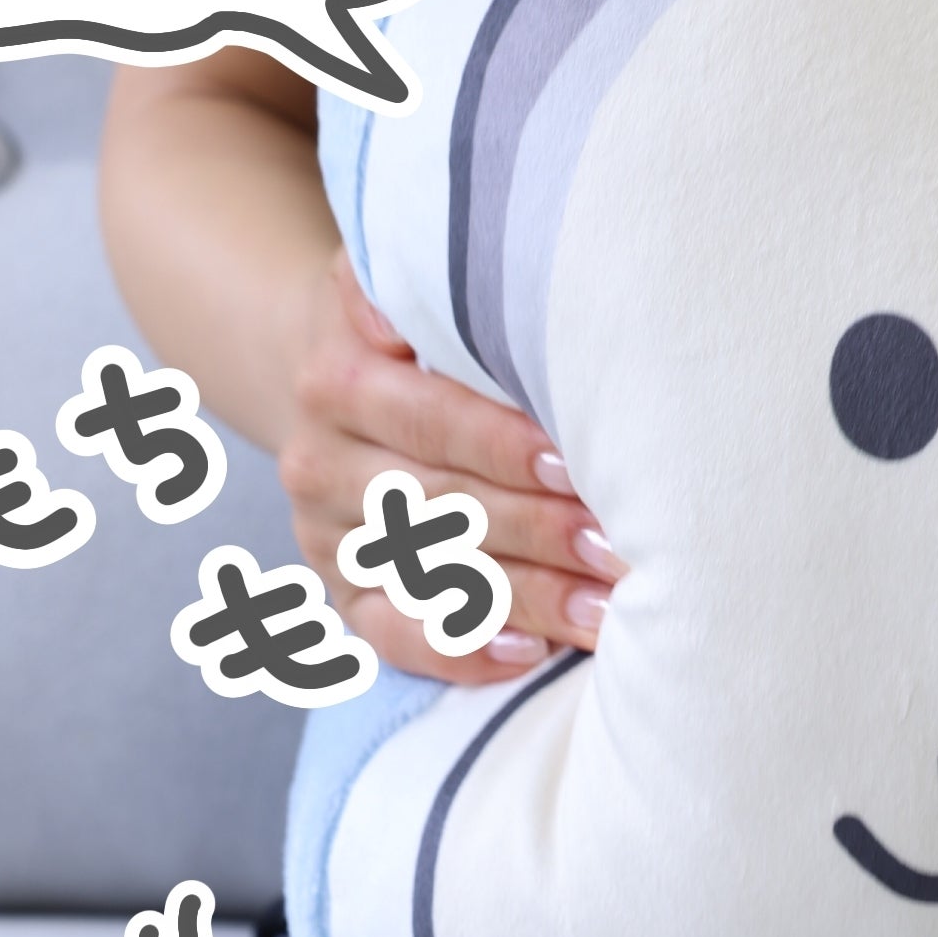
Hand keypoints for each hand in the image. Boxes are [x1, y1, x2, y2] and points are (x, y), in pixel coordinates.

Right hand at [281, 249, 622, 682]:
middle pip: (435, 504)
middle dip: (535, 529)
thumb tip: (493, 293)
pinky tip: (529, 652)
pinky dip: (459, 650)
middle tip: (617, 549)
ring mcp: (327, 533)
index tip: (576, 467)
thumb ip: (442, 284)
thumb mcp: (411, 284)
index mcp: (337, 375)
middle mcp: (320, 459)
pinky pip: (393, 637)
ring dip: (524, 596)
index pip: (427, 417)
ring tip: (606, 612)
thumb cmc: (416, 333)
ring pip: (426, 575)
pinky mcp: (343, 592)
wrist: (336, 385)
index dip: (502, 444)